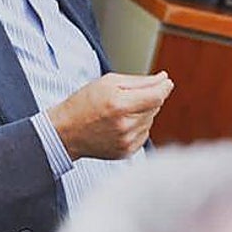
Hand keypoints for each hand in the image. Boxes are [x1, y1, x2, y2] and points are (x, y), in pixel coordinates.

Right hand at [48, 72, 172, 159]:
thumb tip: (163, 79)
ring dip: (142, 112)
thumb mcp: (108, 82)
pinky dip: (138, 126)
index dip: (164, 87)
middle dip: (147, 98)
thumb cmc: (84, 103)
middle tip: (128, 96)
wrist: (65, 132)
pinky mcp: (126, 152)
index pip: (157, 96)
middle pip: (155, 107)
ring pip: (150, 120)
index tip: (166, 81)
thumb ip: (139, 81)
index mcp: (119, 105)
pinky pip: (144, 134)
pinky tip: (120, 124)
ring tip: (120, 111)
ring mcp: (126, 142)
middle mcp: (125, 126)